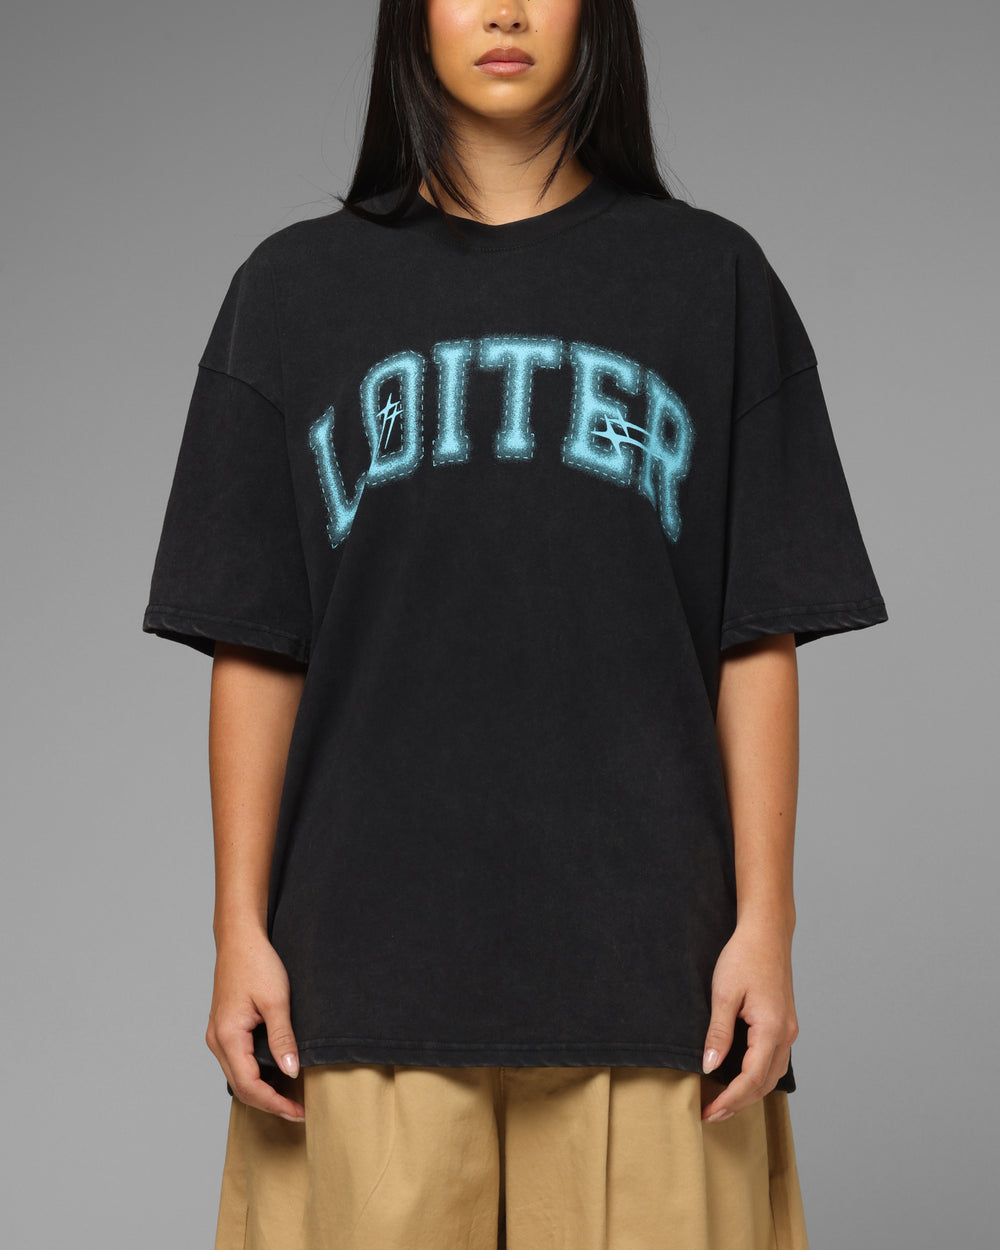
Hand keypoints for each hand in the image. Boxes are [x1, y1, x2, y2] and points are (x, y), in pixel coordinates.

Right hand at [205, 923, 305, 1121]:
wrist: (240, 938)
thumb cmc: (257, 963)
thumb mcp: (276, 1000)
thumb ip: (283, 1038)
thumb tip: (291, 1072)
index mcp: (228, 1036)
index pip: (250, 1086)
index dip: (275, 1103)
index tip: (299, 1112)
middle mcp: (217, 1040)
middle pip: (241, 1087)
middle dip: (269, 1103)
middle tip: (299, 1111)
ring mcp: (218, 1035)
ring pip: (237, 1077)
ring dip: (262, 1092)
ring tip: (291, 1098)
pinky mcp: (224, 1029)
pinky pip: (237, 1063)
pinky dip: (255, 1075)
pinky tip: (276, 1076)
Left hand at [699, 915, 798, 1121]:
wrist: (766, 933)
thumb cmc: (744, 957)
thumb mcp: (724, 993)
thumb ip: (718, 1033)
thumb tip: (709, 1066)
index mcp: (771, 1029)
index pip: (751, 1079)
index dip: (730, 1100)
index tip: (709, 1112)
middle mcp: (785, 1034)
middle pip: (764, 1083)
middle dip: (738, 1103)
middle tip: (710, 1115)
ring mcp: (788, 1030)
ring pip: (772, 1075)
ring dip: (749, 1093)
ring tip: (722, 1103)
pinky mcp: (784, 1023)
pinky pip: (774, 1061)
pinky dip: (757, 1077)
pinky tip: (739, 1078)